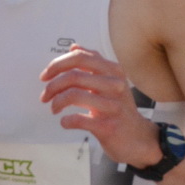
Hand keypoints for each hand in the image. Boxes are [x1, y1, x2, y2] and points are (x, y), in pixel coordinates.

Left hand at [39, 45, 159, 168]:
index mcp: (114, 71)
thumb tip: (74, 47)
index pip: (81, 57)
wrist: (138, 138)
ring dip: (57, 102)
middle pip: (74, 75)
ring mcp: (112, 106)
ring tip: (54, 108)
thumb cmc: (120, 109)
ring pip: (74, 95)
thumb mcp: (112, 81)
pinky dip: (66, 121)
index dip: (58, 64)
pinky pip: (78, 119)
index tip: (46, 75)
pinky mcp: (107, 126)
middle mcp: (115, 85)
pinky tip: (65, 122)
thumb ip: (94, 63)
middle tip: (45, 95)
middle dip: (53, 85)